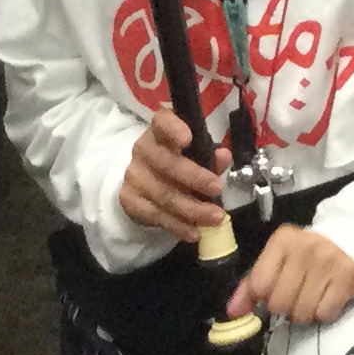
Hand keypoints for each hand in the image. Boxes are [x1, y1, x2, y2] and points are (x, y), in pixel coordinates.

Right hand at [114, 108, 232, 242]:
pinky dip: (178, 226)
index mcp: (159, 130)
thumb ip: (209, 154)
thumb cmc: (177, 159)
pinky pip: (156, 216)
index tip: (188, 139)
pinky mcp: (130, 200)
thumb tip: (223, 156)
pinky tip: (194, 232)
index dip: (173, 128)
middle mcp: (142, 149)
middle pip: (166, 164)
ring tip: (215, 218)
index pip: (162, 122)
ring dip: (193, 209)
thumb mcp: (195, 152)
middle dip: (195, 178)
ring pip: (164, 195)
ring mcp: (134, 176)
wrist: (145, 180)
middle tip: (218, 189)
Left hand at [234, 223, 353, 326]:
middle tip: (295, 295)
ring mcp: (327, 261)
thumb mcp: (276, 261)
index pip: (260, 285)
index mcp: (282, 241)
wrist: (347, 241)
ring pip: (302, 312)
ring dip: (304, 312)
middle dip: (285, 306)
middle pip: (280, 303)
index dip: (264, 295)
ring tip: (310, 297)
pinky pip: (324, 313)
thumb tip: (233, 311)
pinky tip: (326, 298)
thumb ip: (251, 285)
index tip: (274, 288)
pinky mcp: (346, 276)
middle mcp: (305, 248)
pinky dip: (324, 312)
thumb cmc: (304, 256)